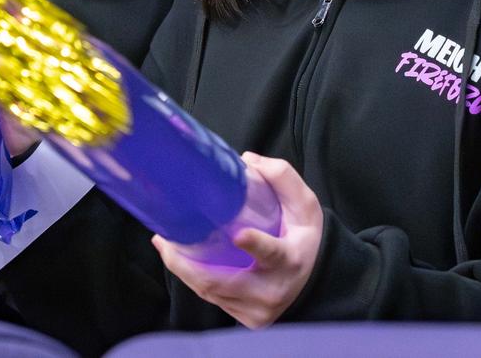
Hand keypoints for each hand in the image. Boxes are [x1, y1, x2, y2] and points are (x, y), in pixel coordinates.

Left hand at [155, 153, 322, 327]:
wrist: (316, 278)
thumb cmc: (304, 237)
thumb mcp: (304, 205)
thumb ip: (281, 177)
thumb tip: (246, 160)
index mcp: (291, 260)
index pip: (273, 254)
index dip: (256, 245)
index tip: (240, 234)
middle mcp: (272, 291)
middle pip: (221, 282)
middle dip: (186, 264)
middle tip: (165, 239)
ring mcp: (256, 311)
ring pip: (211, 292)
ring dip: (183, 270)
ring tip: (164, 244)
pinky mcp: (246, 319)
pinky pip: (213, 299)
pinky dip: (193, 280)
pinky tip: (180, 262)